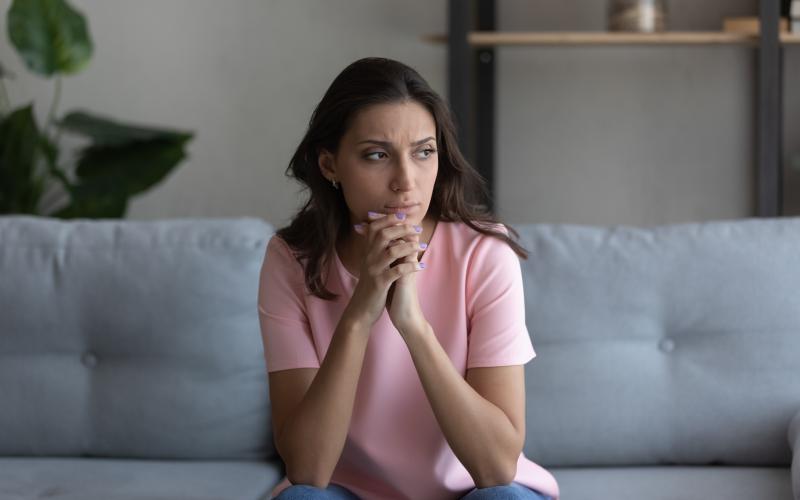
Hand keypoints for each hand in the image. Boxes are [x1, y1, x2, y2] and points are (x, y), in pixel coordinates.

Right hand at [341, 212, 424, 330]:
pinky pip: (397, 271)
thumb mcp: (371, 266)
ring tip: (422, 247)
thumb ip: (377, 251)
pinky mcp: (380, 283)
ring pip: (392, 251)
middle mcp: (369, 258)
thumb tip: (387, 236)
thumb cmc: (370, 287)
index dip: (389, 219)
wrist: (361, 310)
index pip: (375, 228)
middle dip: (403, 229)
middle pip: (384, 234)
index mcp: (368, 253)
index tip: (403, 217)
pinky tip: (421, 266)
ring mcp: (374, 270)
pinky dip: (411, 267)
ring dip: (410, 247)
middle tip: (417, 229)